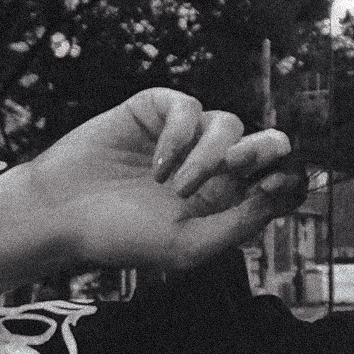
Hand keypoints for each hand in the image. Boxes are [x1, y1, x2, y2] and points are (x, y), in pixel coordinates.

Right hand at [25, 87, 307, 273]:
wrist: (63, 216)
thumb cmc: (124, 238)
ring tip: (176, 188)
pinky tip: (157, 167)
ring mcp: (186, 137)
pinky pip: (188, 107)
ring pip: (228, 123)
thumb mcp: (189, 246)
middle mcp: (214, 166)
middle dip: (265, 149)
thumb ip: (238, 224)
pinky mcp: (156, 111)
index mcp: (229, 201)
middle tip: (238, 167)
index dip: (290, 179)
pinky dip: (178, 136)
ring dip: (209, 156)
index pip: (278, 181)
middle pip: (267, 142)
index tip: (279, 186)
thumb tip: (278, 194)